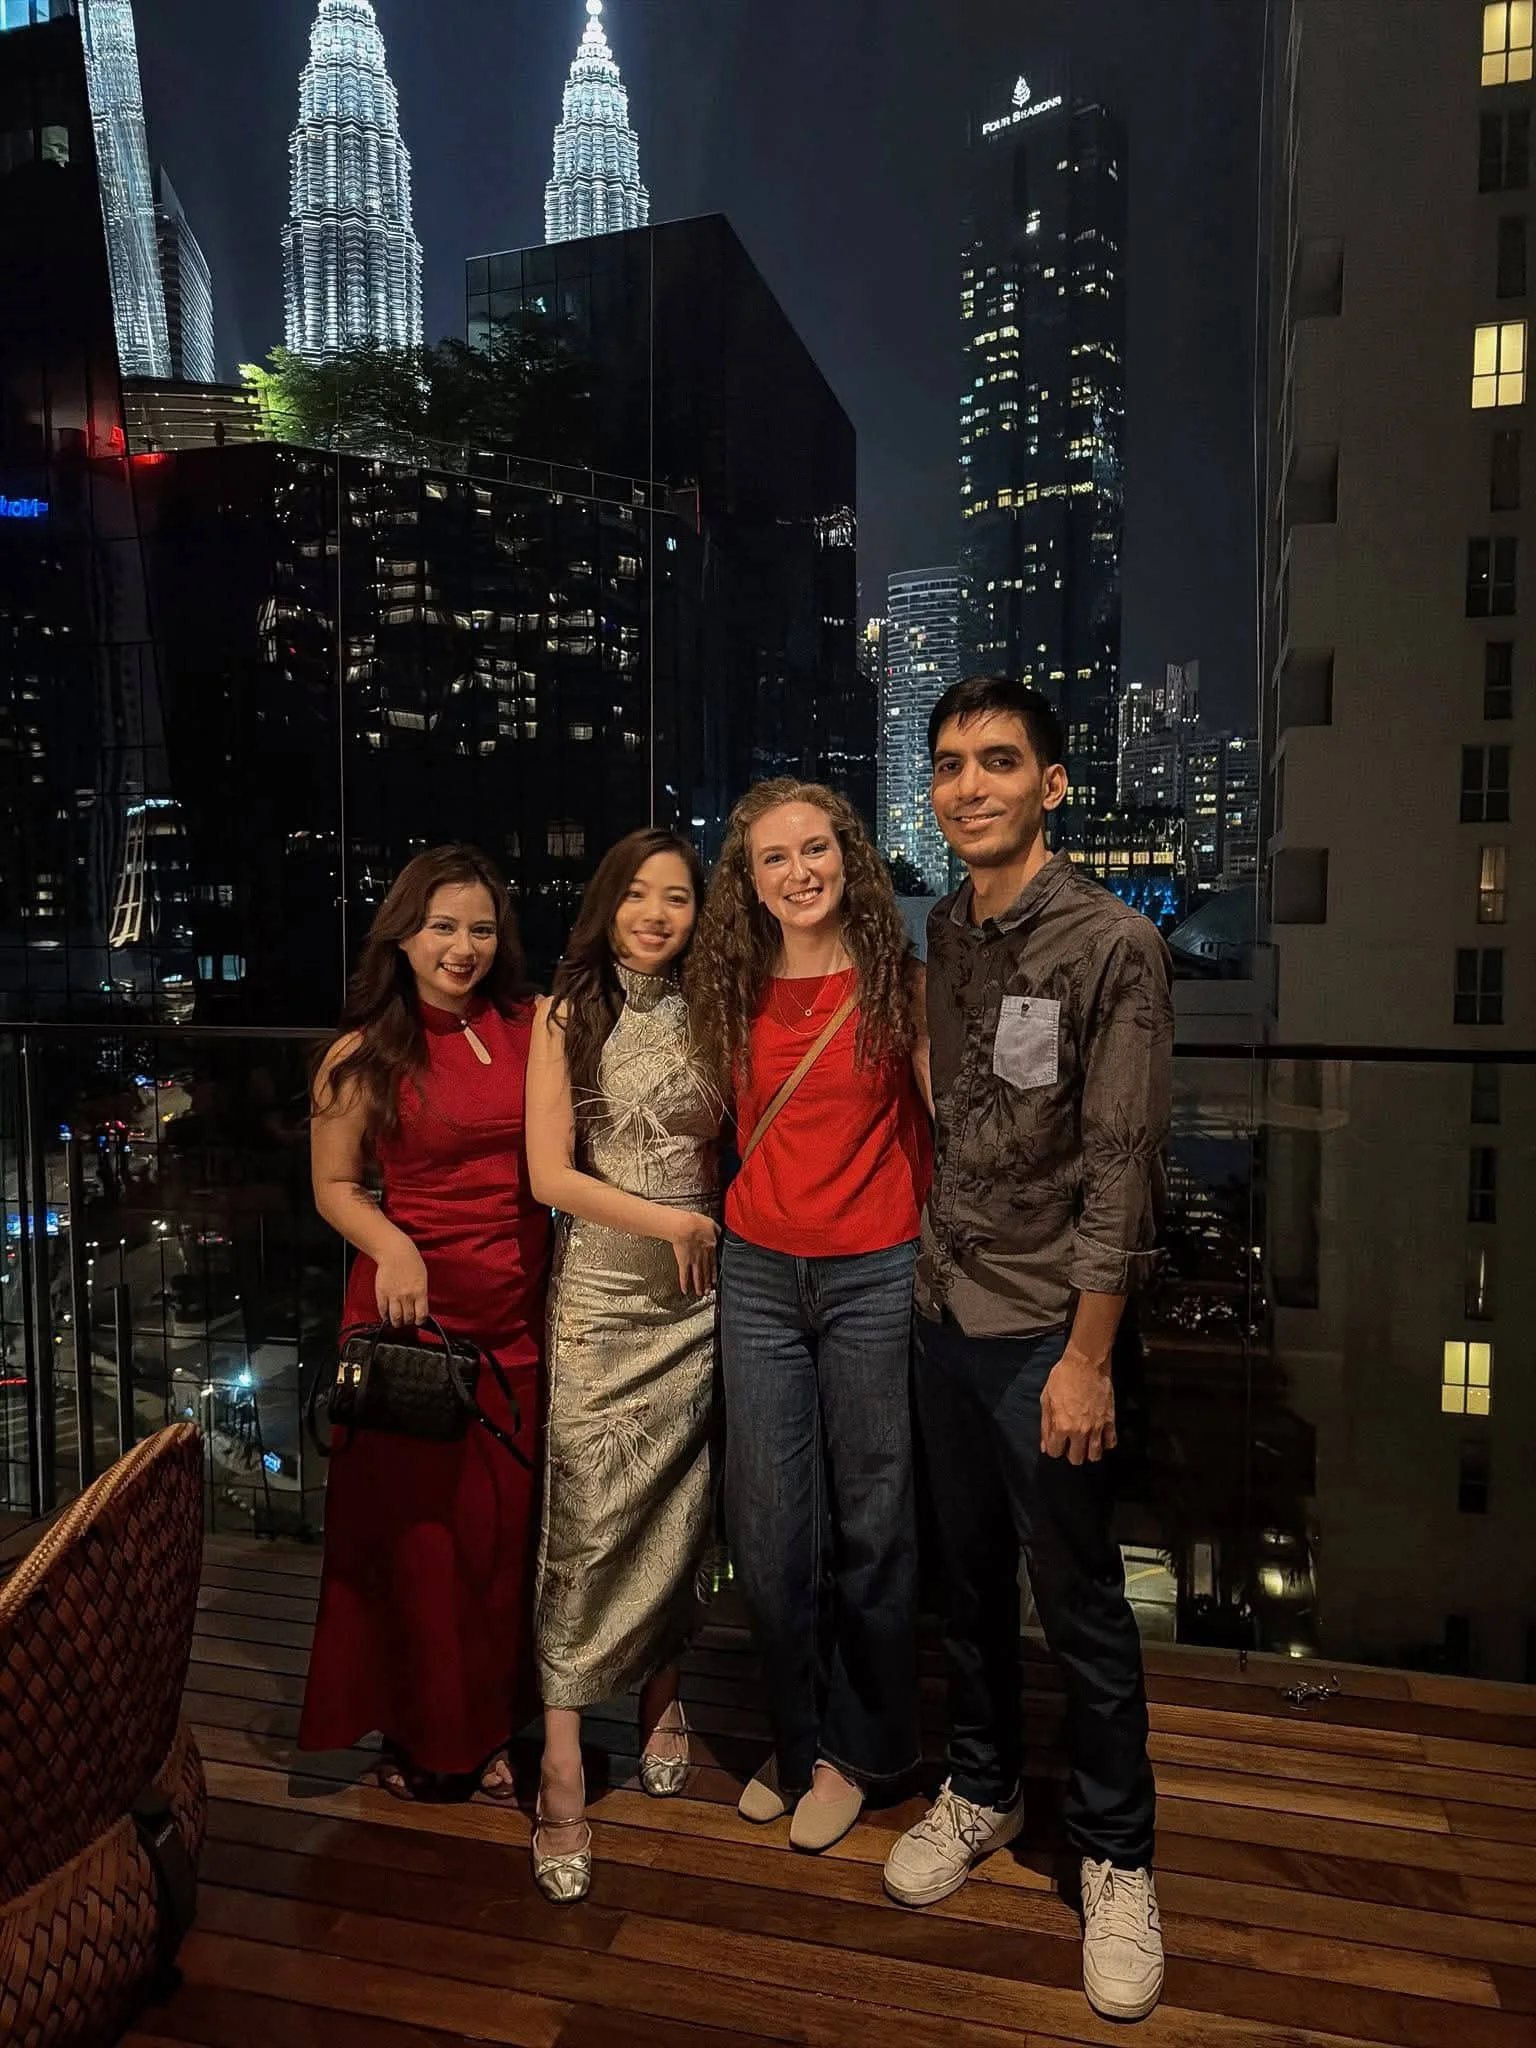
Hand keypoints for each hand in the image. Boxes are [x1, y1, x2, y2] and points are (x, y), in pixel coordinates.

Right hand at [375, 1241, 428, 1327]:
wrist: (395, 1253)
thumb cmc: (411, 1262)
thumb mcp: (423, 1278)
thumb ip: (421, 1294)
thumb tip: (419, 1307)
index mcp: (420, 1292)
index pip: (421, 1315)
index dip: (420, 1321)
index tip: (418, 1321)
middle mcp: (407, 1296)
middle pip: (408, 1318)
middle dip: (408, 1322)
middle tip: (407, 1321)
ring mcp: (393, 1296)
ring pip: (395, 1318)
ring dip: (397, 1323)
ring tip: (397, 1322)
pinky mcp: (382, 1293)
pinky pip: (383, 1310)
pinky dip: (385, 1316)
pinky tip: (387, 1316)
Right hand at [668, 1212, 720, 1297]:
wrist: (686, 1226)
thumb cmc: (697, 1223)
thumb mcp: (712, 1224)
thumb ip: (717, 1230)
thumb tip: (721, 1233)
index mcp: (710, 1247)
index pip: (713, 1262)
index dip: (714, 1272)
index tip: (715, 1280)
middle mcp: (703, 1256)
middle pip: (706, 1272)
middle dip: (707, 1282)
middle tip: (708, 1291)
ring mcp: (693, 1261)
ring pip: (697, 1276)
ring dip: (699, 1286)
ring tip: (700, 1294)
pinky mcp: (683, 1262)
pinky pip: (684, 1275)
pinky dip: (684, 1284)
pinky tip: (685, 1290)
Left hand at [1040, 1348, 1116, 1465]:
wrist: (1086, 1363)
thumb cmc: (1062, 1378)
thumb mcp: (1046, 1399)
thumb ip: (1045, 1425)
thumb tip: (1045, 1446)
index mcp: (1062, 1427)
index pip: (1056, 1452)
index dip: (1054, 1447)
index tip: (1056, 1441)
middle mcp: (1080, 1432)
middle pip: (1076, 1458)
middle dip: (1071, 1453)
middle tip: (1070, 1442)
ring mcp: (1097, 1428)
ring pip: (1095, 1455)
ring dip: (1088, 1452)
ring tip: (1085, 1443)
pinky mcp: (1110, 1421)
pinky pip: (1111, 1442)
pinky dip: (1105, 1443)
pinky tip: (1099, 1437)